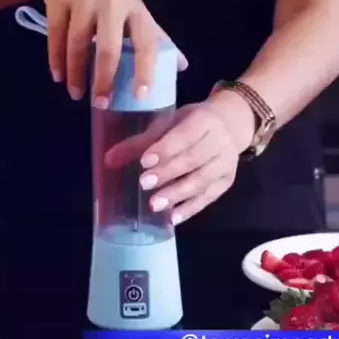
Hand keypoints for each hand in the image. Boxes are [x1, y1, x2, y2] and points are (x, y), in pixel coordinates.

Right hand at [42, 0, 187, 106]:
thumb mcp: (135, 9)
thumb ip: (156, 37)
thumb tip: (182, 66)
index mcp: (136, 8)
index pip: (146, 42)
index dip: (145, 70)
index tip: (141, 96)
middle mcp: (112, 2)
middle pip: (109, 47)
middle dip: (104, 80)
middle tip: (102, 104)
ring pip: (78, 43)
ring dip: (76, 73)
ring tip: (77, 94)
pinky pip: (56, 35)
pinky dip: (56, 59)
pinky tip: (58, 76)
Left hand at [105, 91, 255, 224]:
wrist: (230, 126)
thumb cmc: (191, 124)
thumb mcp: (169, 124)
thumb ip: (141, 142)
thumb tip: (109, 159)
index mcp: (204, 120)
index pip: (185, 135)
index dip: (165, 149)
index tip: (145, 161)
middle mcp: (220, 141)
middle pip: (194, 159)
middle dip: (168, 173)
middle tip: (144, 184)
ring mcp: (226, 164)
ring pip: (202, 180)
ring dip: (178, 194)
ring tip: (155, 205)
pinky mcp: (226, 182)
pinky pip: (209, 197)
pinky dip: (190, 208)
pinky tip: (173, 218)